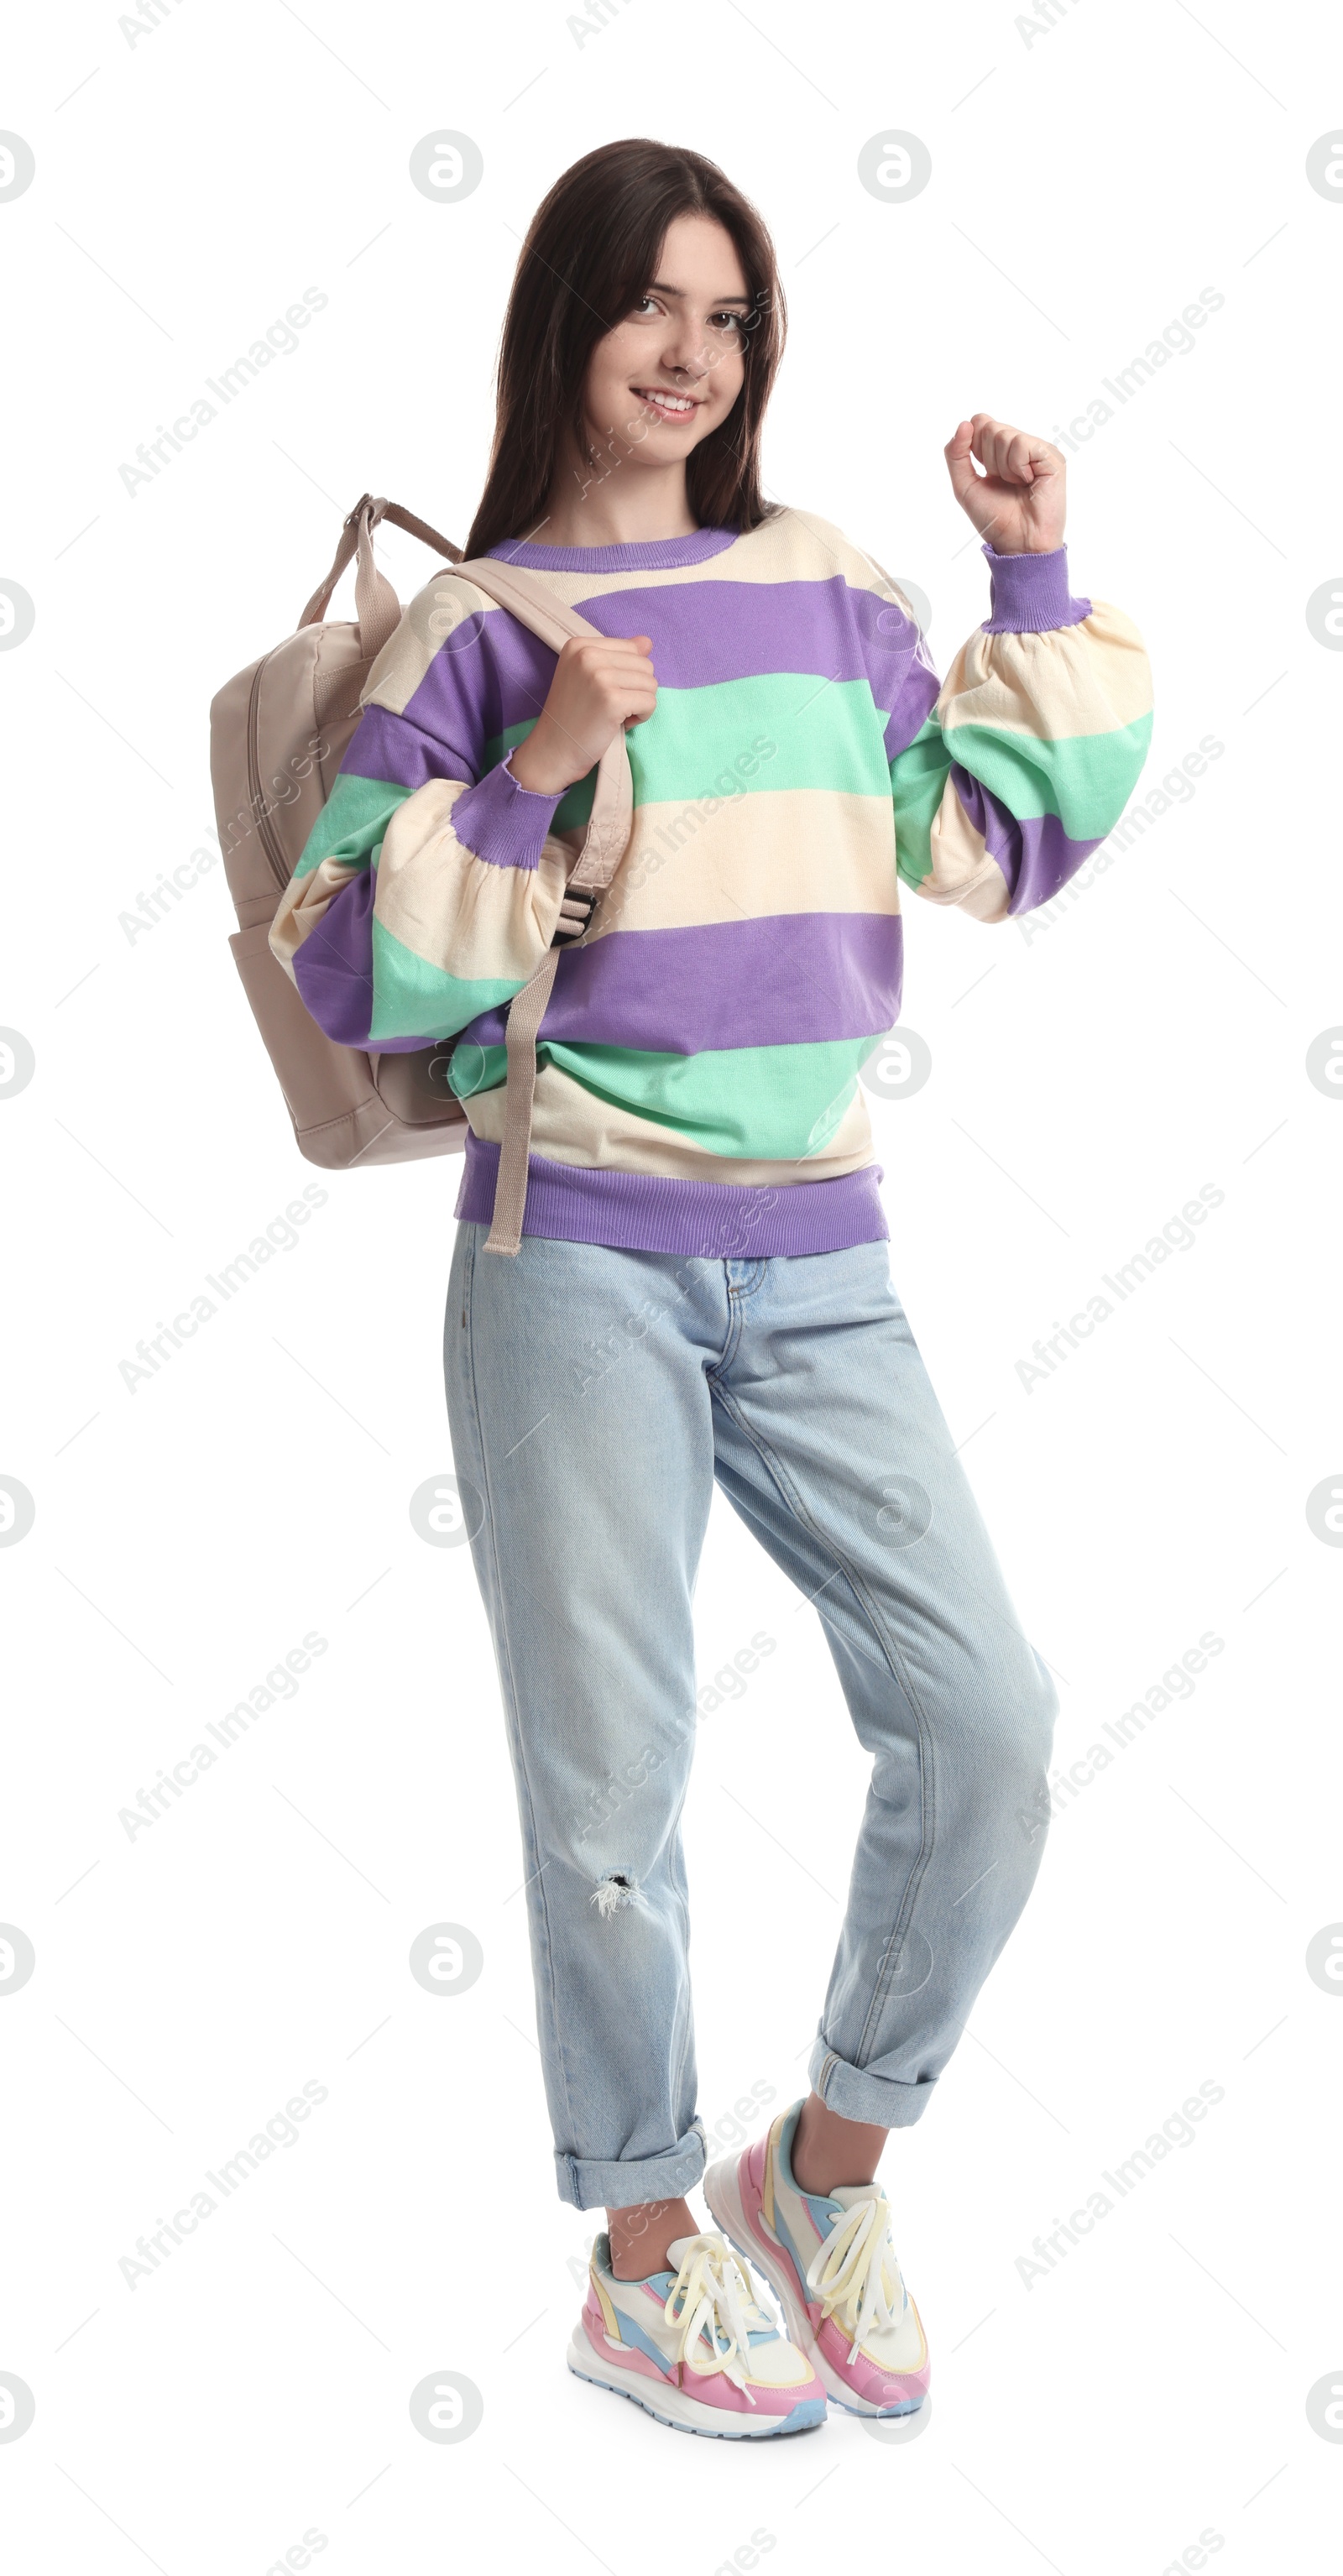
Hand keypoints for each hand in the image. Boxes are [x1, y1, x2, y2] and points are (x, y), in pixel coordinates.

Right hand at [509, 634, 656, 795]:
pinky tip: (621, 724)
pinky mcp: (612, 699)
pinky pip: (650, 702)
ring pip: (650, 683)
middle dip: (636, 690)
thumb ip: (617, 656)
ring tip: (615, 716)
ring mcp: (599, 676)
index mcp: (579, 645)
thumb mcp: (587, 677)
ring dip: (639, 704)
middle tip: (611, 708)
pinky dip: (641, 717)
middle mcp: (588, 655)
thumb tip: (647, 641)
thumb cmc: (570, 717)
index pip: (632, 648)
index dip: (627, 675)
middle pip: (645, 665)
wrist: (552, 751)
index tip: (605, 693)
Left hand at [944, 414, 1065, 554]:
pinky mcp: (1052, 456)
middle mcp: (1020, 445)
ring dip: (1003, 467)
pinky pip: (1022, 444)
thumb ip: (955, 455)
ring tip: (1017, 484)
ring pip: (1005, 435)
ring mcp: (1037, 449)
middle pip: (990, 426)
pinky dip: (1018, 467)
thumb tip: (964, 424)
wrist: (1019, 542)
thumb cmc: (995, 518)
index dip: (974, 445)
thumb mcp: (964, 485)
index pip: (980, 421)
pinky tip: (1028, 482)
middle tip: (1004, 482)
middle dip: (988, 459)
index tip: (985, 471)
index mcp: (1000, 450)